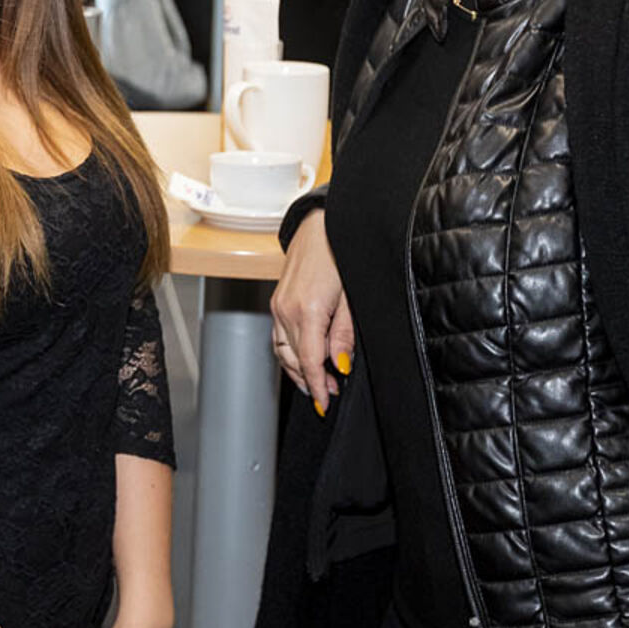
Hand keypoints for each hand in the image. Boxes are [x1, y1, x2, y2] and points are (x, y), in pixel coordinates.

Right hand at [270, 209, 353, 415]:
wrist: (321, 225)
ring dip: (297, 370)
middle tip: (329, 394)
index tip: (326, 402)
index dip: (318, 386)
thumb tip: (339, 364)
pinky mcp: (276, 301)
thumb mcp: (351, 298)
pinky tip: (302, 359)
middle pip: (294, 359)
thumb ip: (343, 334)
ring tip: (316, 382)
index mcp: (308, 311)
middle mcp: (286, 310)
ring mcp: (278, 305)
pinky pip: (278, 336)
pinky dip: (289, 353)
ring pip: (282, 351)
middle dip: (310, 380)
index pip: (309, 361)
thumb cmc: (341, 254)